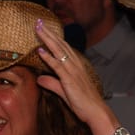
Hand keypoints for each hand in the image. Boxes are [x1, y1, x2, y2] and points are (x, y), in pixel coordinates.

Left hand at [32, 18, 116, 134]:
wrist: (96, 112)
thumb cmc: (84, 103)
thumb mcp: (64, 91)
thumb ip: (52, 83)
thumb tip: (39, 79)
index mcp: (75, 66)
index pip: (63, 47)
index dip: (53, 37)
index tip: (44, 28)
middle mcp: (75, 65)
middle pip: (60, 44)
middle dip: (48, 33)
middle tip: (38, 22)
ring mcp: (73, 71)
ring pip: (58, 50)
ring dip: (47, 39)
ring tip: (38, 29)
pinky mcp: (70, 80)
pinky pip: (57, 66)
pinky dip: (48, 57)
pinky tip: (40, 50)